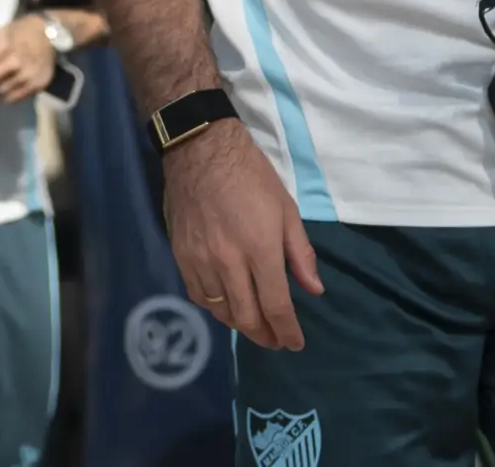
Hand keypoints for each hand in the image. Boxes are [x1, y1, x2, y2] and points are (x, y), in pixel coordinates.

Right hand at [160, 120, 321, 350]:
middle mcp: (229, 262)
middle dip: (265, 335)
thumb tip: (314, 290)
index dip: (288, 331)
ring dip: (241, 325)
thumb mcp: (286, 208)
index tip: (295, 343)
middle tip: (276, 340)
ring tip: (254, 326)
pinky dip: (216, 309)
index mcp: (260, 249)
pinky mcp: (181, 256)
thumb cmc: (251, 176)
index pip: (276, 306)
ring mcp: (201, 261)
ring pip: (221, 311)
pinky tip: (226, 308)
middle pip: (247, 316)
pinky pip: (199, 296)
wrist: (200, 150)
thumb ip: (300, 253)